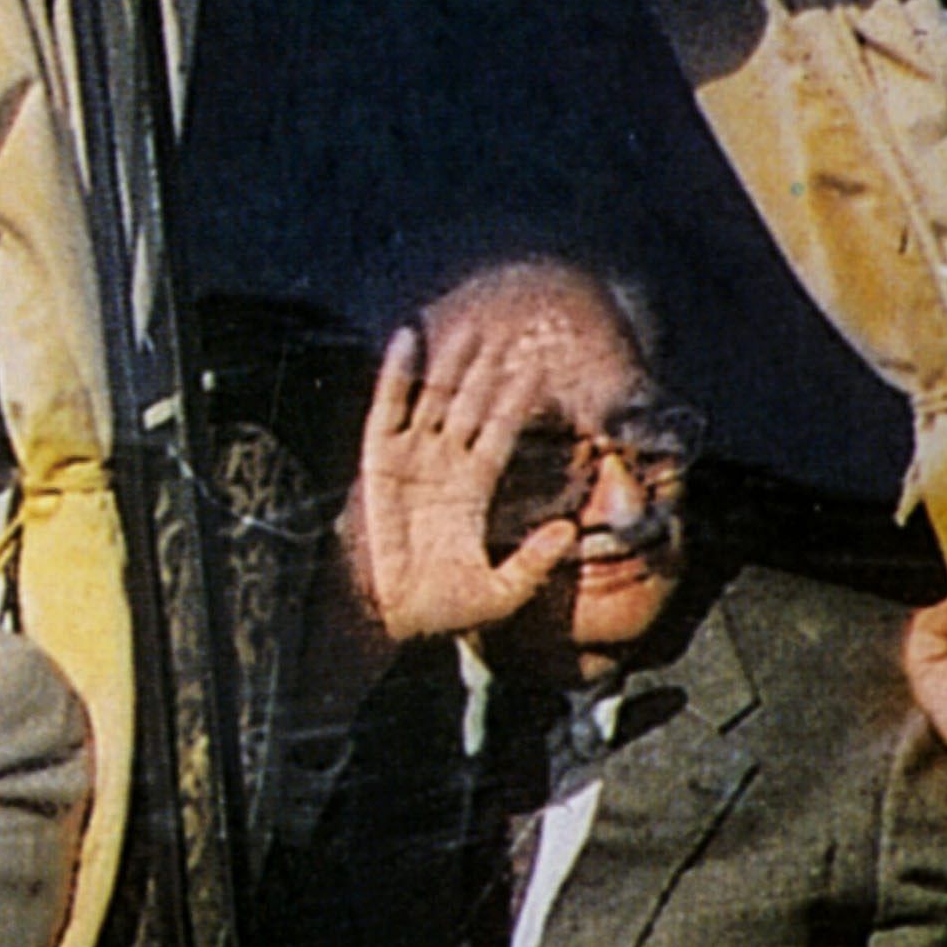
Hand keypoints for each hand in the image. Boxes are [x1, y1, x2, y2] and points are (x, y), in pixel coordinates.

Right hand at [340, 321, 575, 645]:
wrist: (384, 616)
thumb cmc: (440, 610)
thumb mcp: (502, 592)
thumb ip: (535, 561)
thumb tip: (570, 529)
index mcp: (472, 492)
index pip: (501, 435)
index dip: (519, 404)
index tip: (542, 371)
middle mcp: (442, 468)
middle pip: (469, 407)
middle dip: (488, 372)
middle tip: (508, 332)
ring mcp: (408, 461)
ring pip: (433, 400)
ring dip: (451, 365)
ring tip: (471, 329)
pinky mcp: (376, 461)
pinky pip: (387, 408)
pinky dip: (396, 373)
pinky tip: (409, 339)